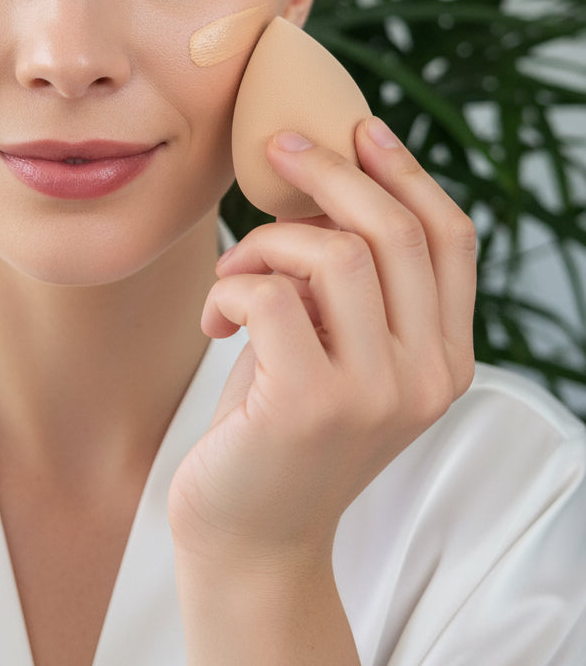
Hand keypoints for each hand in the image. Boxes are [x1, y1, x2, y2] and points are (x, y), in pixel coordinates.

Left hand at [168, 116, 475, 570]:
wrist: (249, 539)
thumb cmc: (281, 428)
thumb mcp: (339, 351)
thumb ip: (352, 287)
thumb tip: (325, 176)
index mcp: (445, 358)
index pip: (451, 239)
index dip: (409, 172)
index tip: (360, 126)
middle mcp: (427, 376)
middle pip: (395, 231)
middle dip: (331, 172)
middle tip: (276, 148)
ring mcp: (376, 393)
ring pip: (336, 252)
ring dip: (267, 243)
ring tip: (234, 273)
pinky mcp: (312, 403)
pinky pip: (271, 294)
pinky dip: (231, 287)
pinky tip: (214, 319)